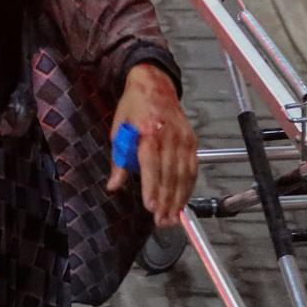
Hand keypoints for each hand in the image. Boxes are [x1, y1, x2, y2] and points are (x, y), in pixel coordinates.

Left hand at [107, 63, 196, 227]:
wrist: (155, 85)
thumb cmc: (133, 107)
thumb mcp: (119, 130)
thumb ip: (119, 160)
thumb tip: (114, 186)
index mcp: (150, 132)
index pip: (152, 165)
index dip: (152, 188)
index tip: (151, 206)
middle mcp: (170, 136)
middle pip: (170, 174)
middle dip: (166, 201)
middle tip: (161, 222)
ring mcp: (184, 139)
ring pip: (184, 175)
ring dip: (178, 199)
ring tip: (171, 218)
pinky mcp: (192, 141)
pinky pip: (192, 169)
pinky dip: (188, 187)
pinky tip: (182, 201)